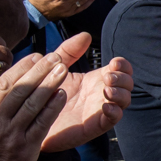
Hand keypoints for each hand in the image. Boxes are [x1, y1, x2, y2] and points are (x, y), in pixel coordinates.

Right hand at [0, 51, 71, 160]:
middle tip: (55, 56)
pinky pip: (42, 123)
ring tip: (63, 69)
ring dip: (50, 84)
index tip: (35, 56)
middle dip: (39, 71)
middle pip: (21, 91)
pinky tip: (61, 95)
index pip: (4, 84)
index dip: (21, 68)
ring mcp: (14, 134)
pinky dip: (52, 108)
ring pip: (33, 104)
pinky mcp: (28, 147)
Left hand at [38, 33, 132, 153]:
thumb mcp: (57, 68)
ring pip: (125, 101)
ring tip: (107, 91)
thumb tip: (85, 34)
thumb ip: (69, 51)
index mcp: (96, 79)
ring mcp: (100, 109)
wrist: (32, 120)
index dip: (123, 65)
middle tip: (107, 77)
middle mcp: (101, 93)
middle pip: (127, 84)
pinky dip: (115, 112)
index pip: (121, 69)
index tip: (114, 63)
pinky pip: (113, 119)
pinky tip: (105, 106)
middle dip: (123, 78)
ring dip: (121, 94)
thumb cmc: (45, 94)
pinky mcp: (94, 125)